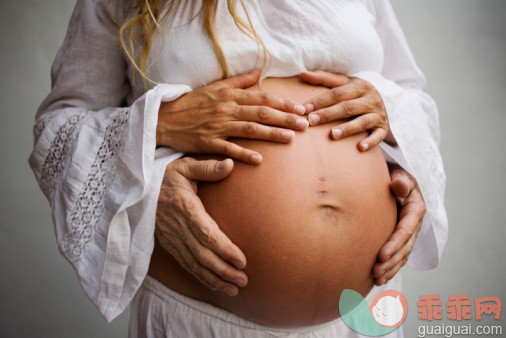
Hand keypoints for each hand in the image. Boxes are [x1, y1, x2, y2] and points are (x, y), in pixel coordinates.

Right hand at [155, 156, 247, 295]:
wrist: (139, 186)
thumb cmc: (167, 174)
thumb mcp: (186, 165)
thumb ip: (208, 167)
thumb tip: (230, 164)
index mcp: (184, 207)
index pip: (206, 233)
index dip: (224, 249)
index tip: (242, 260)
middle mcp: (176, 226)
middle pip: (202, 254)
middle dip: (223, 270)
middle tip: (244, 280)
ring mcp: (171, 238)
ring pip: (194, 264)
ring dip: (215, 278)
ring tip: (235, 288)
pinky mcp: (168, 244)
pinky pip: (185, 264)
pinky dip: (201, 277)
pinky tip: (216, 284)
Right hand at [156, 69, 308, 163]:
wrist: (165, 118)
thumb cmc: (192, 103)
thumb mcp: (215, 87)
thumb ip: (239, 81)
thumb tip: (259, 71)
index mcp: (230, 96)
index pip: (262, 98)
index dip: (283, 103)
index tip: (300, 108)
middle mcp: (227, 110)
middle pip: (261, 113)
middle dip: (285, 118)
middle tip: (305, 124)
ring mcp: (218, 126)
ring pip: (250, 130)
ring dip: (271, 134)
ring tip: (290, 138)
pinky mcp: (208, 143)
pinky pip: (229, 149)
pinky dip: (244, 154)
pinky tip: (260, 159)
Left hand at [299, 70, 391, 150]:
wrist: (385, 102)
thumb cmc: (357, 94)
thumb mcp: (345, 83)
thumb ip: (324, 79)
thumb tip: (302, 74)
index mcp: (360, 86)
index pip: (338, 93)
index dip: (321, 101)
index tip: (305, 108)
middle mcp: (371, 100)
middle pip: (348, 107)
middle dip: (329, 114)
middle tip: (312, 121)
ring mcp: (378, 114)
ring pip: (362, 122)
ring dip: (348, 129)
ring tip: (333, 134)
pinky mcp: (383, 128)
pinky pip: (378, 136)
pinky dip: (370, 142)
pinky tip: (360, 147)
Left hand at [372, 164, 425, 284]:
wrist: (393, 175)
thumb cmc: (393, 172)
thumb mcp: (398, 172)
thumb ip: (400, 180)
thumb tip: (398, 184)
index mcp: (415, 208)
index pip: (405, 229)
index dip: (395, 243)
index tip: (381, 255)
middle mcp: (414, 222)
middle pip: (404, 246)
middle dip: (391, 261)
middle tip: (375, 271)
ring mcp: (409, 231)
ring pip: (402, 254)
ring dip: (390, 268)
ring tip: (376, 279)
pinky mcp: (401, 237)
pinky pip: (398, 256)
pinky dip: (390, 268)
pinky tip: (379, 279)